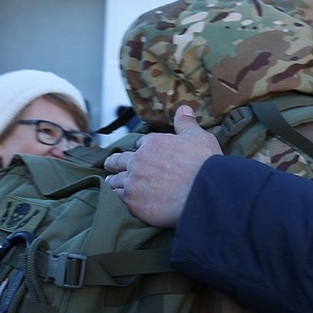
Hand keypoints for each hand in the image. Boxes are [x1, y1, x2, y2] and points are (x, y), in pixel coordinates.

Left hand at [103, 106, 221, 227]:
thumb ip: (187, 124)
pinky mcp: (133, 203)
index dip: (141, 148)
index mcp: (152, 144)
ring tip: (110, 182)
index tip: (139, 151)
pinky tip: (118, 199)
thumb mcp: (198, 137)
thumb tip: (184, 109)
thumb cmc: (203, 164)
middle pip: (120, 161)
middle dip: (114, 162)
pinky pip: (120, 199)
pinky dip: (119, 198)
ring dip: (113, 181)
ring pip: (116, 181)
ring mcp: (133, 182)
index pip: (140, 144)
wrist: (203, 192)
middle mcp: (138, 161)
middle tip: (109, 164)